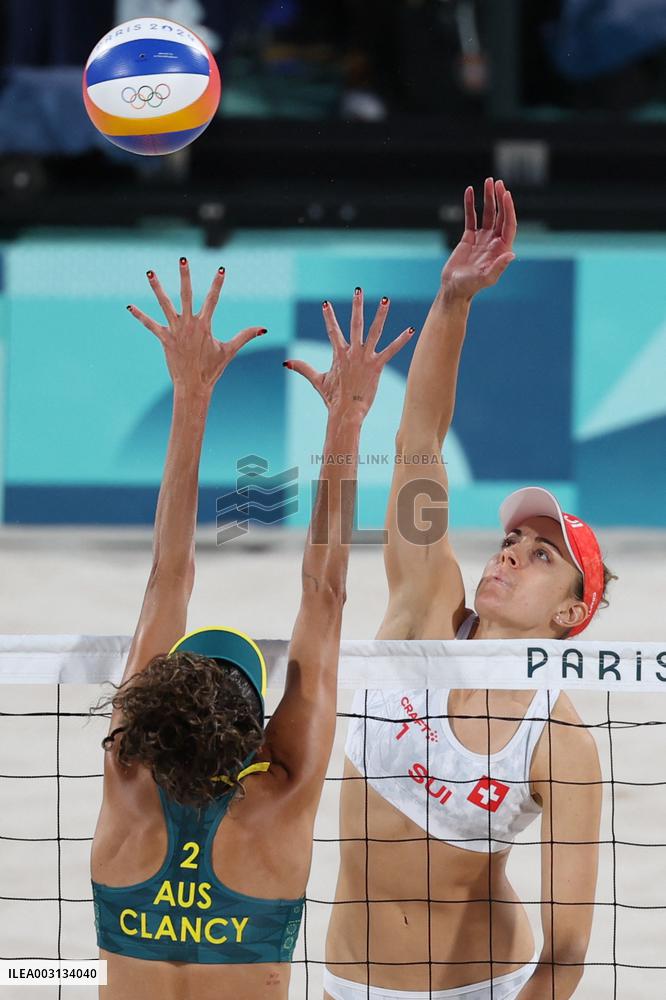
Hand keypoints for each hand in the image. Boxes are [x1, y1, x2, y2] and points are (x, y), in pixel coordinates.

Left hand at [127, 258, 266, 394]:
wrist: (193, 386)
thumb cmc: (212, 369)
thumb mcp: (229, 350)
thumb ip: (245, 336)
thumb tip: (264, 329)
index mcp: (205, 325)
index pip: (213, 299)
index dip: (217, 284)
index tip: (221, 269)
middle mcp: (189, 324)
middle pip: (186, 295)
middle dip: (185, 276)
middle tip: (183, 259)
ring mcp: (175, 331)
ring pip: (165, 304)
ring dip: (157, 288)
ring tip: (150, 272)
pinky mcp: (164, 339)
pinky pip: (150, 325)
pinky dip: (140, 316)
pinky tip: (130, 306)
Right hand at [283, 290, 414, 419]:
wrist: (346, 412)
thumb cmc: (333, 399)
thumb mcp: (317, 381)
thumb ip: (303, 368)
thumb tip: (286, 363)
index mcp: (338, 354)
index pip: (332, 331)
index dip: (328, 317)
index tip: (325, 303)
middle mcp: (352, 353)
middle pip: (355, 324)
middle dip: (356, 306)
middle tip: (358, 290)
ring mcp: (365, 358)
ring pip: (374, 332)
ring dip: (380, 315)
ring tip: (386, 300)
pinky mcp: (377, 366)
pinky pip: (391, 351)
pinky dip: (401, 341)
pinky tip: (410, 330)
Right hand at [441, 178, 516, 301]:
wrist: (454, 289)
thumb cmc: (470, 287)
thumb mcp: (486, 278)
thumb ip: (498, 267)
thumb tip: (511, 254)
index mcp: (502, 249)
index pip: (508, 224)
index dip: (508, 208)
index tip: (505, 193)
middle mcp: (494, 241)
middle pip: (500, 215)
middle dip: (499, 198)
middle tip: (496, 182)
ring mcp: (482, 238)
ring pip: (488, 213)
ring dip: (488, 197)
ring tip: (487, 182)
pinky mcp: (469, 237)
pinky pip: (471, 217)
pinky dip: (471, 205)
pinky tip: (469, 191)